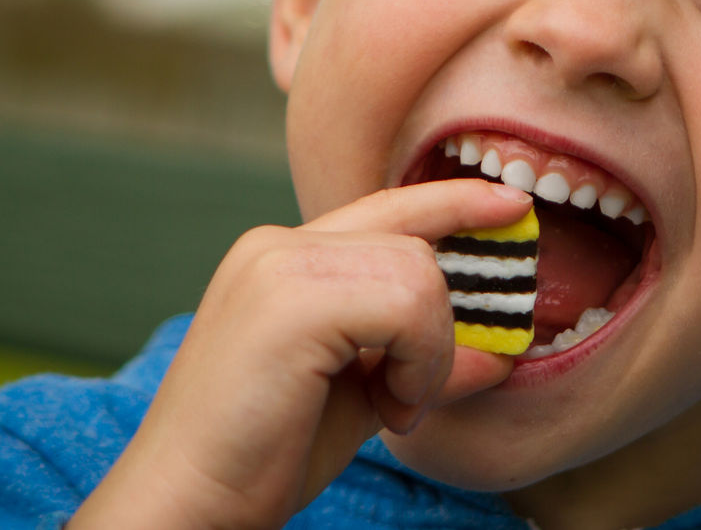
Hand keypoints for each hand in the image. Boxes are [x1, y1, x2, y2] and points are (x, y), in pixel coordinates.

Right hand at [70, 179, 528, 529]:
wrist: (190, 503)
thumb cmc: (264, 455)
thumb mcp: (363, 397)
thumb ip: (419, 360)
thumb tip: (499, 352)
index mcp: (281, 258)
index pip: (386, 206)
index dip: (452, 201)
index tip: (510, 204)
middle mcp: (275, 246)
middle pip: (414, 242)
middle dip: (443, 320)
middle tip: (411, 392)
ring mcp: (278, 265)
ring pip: (418, 273)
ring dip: (429, 352)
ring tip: (391, 405)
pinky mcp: (291, 299)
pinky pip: (408, 305)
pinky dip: (419, 362)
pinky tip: (387, 407)